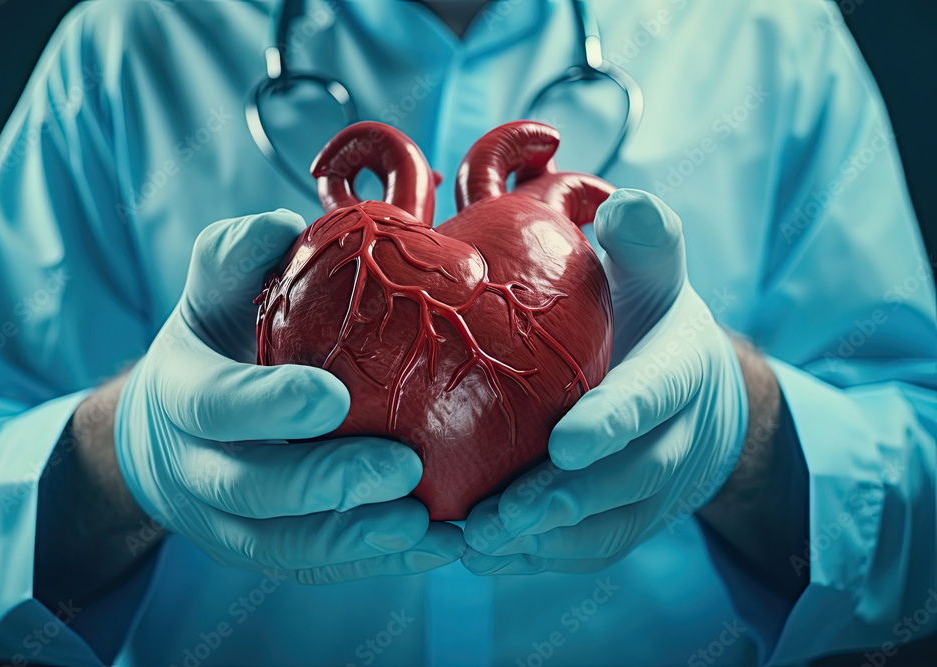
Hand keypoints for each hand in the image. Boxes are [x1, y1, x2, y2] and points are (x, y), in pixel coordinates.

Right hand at [114, 211, 463, 582]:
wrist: (170, 431)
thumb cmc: (214, 344)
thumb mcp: (211, 290)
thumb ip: (238, 255)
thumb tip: (287, 226)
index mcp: (181, 394)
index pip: (215, 405)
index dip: (268, 405)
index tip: (333, 397)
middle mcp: (196, 468)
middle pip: (252, 490)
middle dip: (326, 484)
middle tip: (404, 468)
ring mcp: (224, 520)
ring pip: (282, 547)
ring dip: (354, 540)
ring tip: (425, 527)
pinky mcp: (260, 550)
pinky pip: (311, 567)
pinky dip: (369, 562)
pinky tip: (430, 547)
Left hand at [462, 190, 747, 573]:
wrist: (695, 391)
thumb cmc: (648, 318)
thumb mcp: (655, 271)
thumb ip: (646, 240)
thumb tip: (626, 206)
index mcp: (681, 369)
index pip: (653, 396)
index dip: (614, 422)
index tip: (566, 443)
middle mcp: (677, 438)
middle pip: (628, 479)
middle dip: (565, 499)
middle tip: (500, 512)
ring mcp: (654, 490)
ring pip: (605, 527)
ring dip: (542, 541)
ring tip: (474, 541)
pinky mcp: (626, 522)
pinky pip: (588, 550)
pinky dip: (537, 558)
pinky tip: (478, 553)